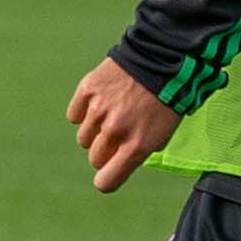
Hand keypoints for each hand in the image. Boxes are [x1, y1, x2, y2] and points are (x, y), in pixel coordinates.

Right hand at [68, 57, 179, 192]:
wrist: (161, 59)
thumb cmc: (166, 99)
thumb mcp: (163, 133)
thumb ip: (139, 152)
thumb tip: (118, 161)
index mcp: (137, 146)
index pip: (106, 181)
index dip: (107, 179)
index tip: (109, 172)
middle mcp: (115, 131)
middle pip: (94, 158)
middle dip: (104, 151)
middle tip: (118, 134)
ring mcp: (99, 110)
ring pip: (83, 138)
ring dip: (94, 131)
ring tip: (112, 113)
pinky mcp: (87, 90)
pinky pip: (74, 115)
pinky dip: (84, 111)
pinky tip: (101, 101)